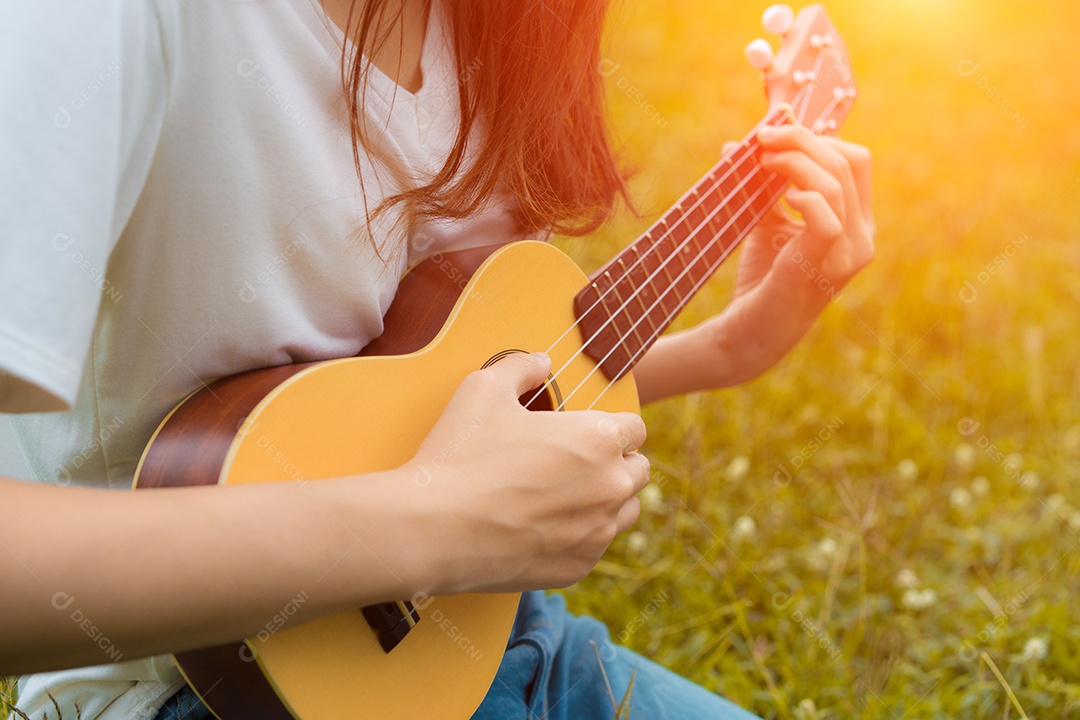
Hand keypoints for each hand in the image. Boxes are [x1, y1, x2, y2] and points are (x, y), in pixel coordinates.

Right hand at [405, 352, 649, 594]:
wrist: (433, 529)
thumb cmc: (459, 455)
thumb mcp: (483, 389)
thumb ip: (520, 366)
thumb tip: (542, 361)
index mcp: (598, 438)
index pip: (636, 428)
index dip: (612, 426)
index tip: (588, 432)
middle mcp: (611, 486)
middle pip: (639, 470)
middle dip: (616, 462)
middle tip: (577, 462)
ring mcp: (598, 532)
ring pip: (626, 511)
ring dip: (607, 499)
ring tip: (567, 494)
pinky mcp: (578, 568)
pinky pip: (597, 547)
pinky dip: (581, 536)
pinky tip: (546, 526)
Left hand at [700, 124, 874, 384]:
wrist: (750, 329)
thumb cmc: (763, 277)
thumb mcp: (767, 222)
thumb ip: (762, 185)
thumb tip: (735, 144)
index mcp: (857, 222)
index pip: (855, 161)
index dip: (818, 138)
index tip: (774, 134)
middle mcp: (863, 237)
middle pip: (846, 163)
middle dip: (802, 141)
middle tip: (762, 141)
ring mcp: (849, 254)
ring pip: (834, 183)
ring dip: (795, 162)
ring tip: (762, 163)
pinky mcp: (825, 266)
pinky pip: (826, 217)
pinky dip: (803, 196)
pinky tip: (781, 197)